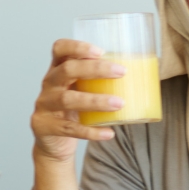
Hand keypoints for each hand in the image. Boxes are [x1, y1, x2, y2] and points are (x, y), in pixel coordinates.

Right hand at [31, 38, 126, 189]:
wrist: (52, 143)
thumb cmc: (74, 111)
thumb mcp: (81, 91)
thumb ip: (99, 82)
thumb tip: (144, 73)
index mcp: (57, 69)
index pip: (59, 48)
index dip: (78, 46)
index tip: (101, 50)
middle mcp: (48, 84)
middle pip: (67, 70)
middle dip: (94, 69)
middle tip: (121, 72)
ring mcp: (44, 105)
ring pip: (68, 99)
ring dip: (96, 101)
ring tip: (119, 104)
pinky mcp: (45, 127)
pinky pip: (69, 129)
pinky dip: (91, 132)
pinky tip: (108, 133)